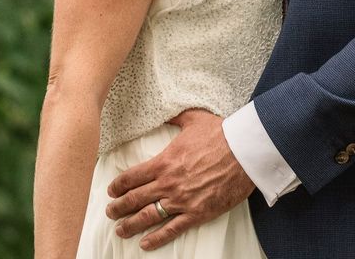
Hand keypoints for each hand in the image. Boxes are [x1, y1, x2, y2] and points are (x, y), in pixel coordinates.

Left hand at [105, 109, 254, 250]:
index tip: (111, 191)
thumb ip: (176, 117)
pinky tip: (145, 244)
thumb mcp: (194, 118)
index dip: (118, 185)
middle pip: (135, 199)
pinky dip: (156, 238)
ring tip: (120, 230)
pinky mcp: (197, 213)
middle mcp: (168, 183)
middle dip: (119, 207)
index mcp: (164, 161)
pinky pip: (172, 229)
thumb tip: (167, 111)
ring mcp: (182, 200)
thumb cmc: (220, 133)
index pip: (133, 176)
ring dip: (131, 225)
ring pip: (148, 217)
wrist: (244, 151)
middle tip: (110, 212)